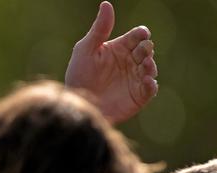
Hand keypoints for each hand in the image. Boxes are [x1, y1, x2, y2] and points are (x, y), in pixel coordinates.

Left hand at [65, 1, 157, 123]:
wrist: (77, 105)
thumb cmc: (78, 76)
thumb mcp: (85, 50)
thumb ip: (99, 29)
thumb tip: (106, 4)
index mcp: (119, 48)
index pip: (137, 36)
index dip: (141, 34)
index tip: (141, 35)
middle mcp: (129, 62)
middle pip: (146, 49)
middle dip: (146, 48)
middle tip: (140, 52)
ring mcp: (134, 79)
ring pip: (150, 67)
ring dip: (150, 65)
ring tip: (144, 65)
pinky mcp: (137, 96)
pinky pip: (150, 89)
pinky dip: (151, 84)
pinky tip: (146, 81)